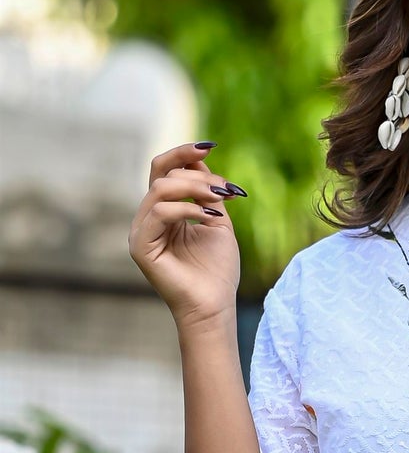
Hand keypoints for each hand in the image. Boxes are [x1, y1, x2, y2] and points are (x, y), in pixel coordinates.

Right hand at [130, 142, 244, 328]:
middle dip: (196, 173)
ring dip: (196, 189)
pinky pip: (160, 213)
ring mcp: (140, 231)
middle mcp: (148, 217)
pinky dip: (188, 210)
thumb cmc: (217, 270)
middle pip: (161, 173)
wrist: (214, 305)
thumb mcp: (217, 220)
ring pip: (160, 189)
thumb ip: (208, 191)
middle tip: (224, 190)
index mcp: (164, 210)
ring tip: (220, 202)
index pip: (164, 169)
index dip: (184, 153)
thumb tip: (202, 159)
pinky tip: (210, 218)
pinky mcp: (140, 246)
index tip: (210, 146)